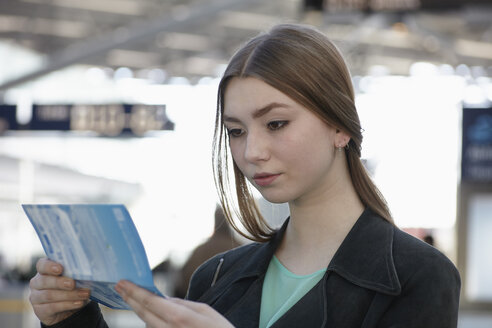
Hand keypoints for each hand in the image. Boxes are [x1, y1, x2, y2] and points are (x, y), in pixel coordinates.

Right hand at [29, 258, 90, 325]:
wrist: (70, 309)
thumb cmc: (73, 287)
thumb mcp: (76, 278)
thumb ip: (77, 272)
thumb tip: (89, 269)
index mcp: (45, 270)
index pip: (42, 265)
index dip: (49, 266)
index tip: (60, 269)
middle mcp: (37, 283)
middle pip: (44, 281)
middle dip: (60, 282)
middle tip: (73, 284)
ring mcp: (36, 297)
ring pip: (49, 295)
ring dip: (69, 295)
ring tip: (84, 294)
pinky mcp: (40, 311)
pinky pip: (52, 307)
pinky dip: (67, 305)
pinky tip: (78, 303)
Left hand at [115, 280, 233, 327]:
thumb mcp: (206, 311)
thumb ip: (183, 304)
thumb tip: (166, 299)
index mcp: (180, 318)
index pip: (150, 301)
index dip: (134, 291)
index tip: (123, 283)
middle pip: (143, 313)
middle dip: (130, 298)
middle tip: (119, 287)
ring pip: (147, 324)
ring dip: (140, 311)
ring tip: (133, 298)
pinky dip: (150, 322)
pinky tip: (149, 315)